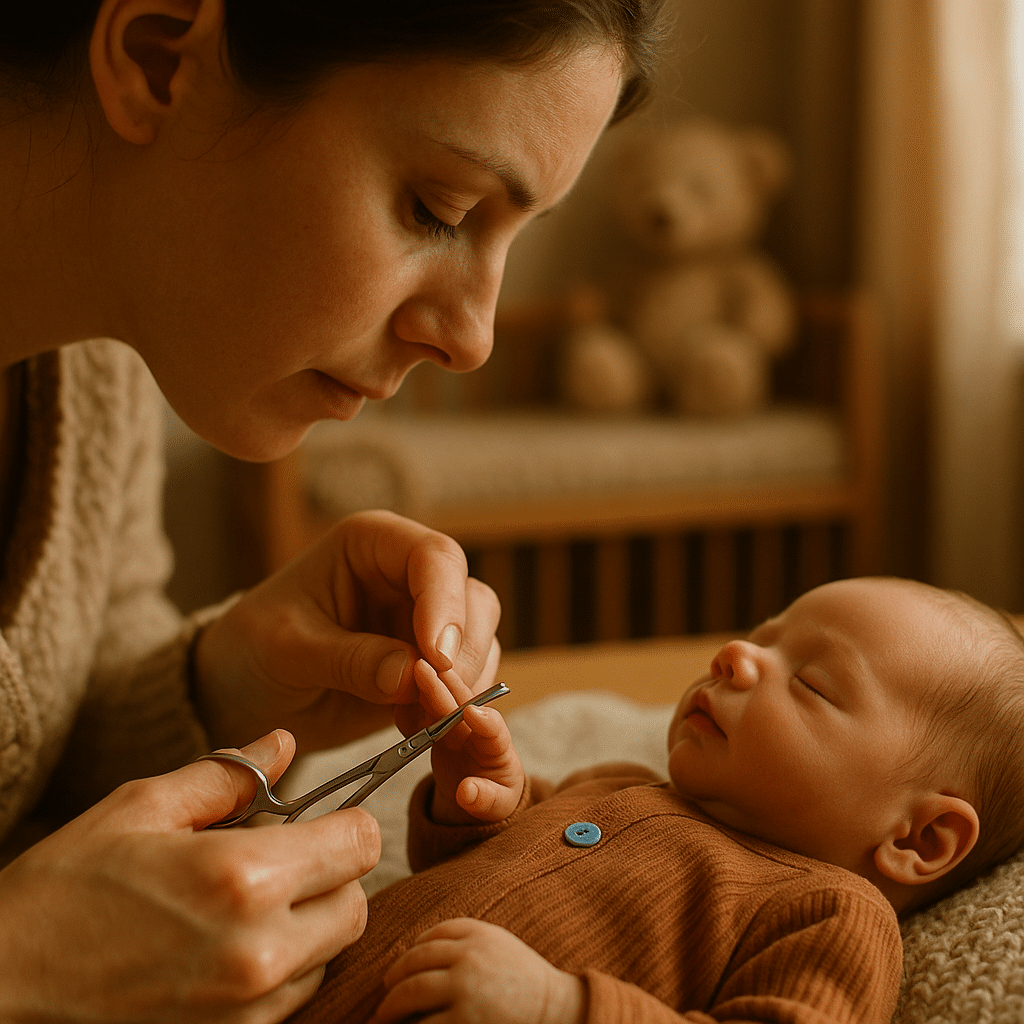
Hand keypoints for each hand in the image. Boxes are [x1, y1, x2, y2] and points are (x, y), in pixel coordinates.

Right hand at [0, 731, 378, 1023]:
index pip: (361, 842)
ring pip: (330, 952)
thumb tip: (285, 743)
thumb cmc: (64, 891)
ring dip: (309, 922)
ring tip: (246, 904)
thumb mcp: (140, 809)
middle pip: (356, 902)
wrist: (1, 993)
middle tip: (281, 859)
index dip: (346, 822)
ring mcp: (247, 1009)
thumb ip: (228, 775)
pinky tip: (230, 945)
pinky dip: (283, 966)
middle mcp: (258, 950)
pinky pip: (295, 996)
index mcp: (241, 878)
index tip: (321, 820)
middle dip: (332, 873)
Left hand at [193, 510, 500, 750]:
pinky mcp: (430, 666)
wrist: (241, 694)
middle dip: (461, 653)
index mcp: (372, 545)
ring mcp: (424, 621)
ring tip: (415, 721)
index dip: (445, 604)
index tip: (435, 658)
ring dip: (462, 686)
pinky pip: (467, 682)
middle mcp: (409, 576)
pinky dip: (453, 708)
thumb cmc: (252, 650)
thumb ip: (347, 658)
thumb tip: (410, 674)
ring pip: (480, 642)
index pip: (434, 557)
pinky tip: (413, 728)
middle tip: (434, 700)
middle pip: (472, 599)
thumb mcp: (286, 650)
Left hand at [370, 919, 585, 1023]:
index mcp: (477, 933)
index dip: (411, 953)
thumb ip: (465, 940)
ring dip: (390, 1007)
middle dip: (393, 980)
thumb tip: (417, 952)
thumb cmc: (525, 980)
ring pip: (410, 992)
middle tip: (384, 993)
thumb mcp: (497, 945)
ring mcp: (465, 988)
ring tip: (382, 1017)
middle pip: (414, 962)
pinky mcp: (464, 1021)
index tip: (401, 969)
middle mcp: (468, 955)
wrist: (555, 1011)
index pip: (430, 936)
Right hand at [408, 660, 523, 825]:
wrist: (476, 795)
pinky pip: (422, 712)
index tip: (471, 714)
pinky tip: (397, 687)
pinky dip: (410, 701)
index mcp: (498, 749)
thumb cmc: (493, 797)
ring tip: (409, 668)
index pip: (495, 732)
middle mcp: (477, 730)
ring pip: (439, 703)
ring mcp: (454, 726)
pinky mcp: (434, 727)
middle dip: (444, 688)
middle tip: (424, 669)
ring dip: (425, 686)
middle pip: (462, 706)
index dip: (485, 721)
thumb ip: (485, 799)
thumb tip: (467, 793)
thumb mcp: (495, 806)